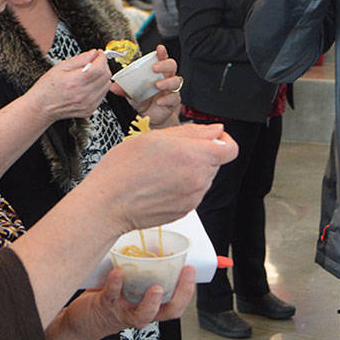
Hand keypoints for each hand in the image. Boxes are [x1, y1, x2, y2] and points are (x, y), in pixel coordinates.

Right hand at [30, 50, 110, 120]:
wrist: (42, 107)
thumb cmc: (47, 88)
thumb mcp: (60, 67)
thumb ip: (80, 59)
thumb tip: (94, 53)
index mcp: (75, 82)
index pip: (99, 67)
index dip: (102, 58)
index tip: (99, 53)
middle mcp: (84, 94)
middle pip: (106, 76)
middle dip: (103, 65)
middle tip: (95, 62)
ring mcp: (88, 103)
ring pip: (107, 85)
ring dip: (102, 77)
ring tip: (90, 74)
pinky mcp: (90, 109)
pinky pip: (103, 95)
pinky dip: (99, 87)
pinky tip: (89, 85)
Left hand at [45, 265, 196, 339]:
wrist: (83, 319)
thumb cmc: (109, 299)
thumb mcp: (129, 285)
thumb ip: (140, 271)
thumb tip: (152, 243)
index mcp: (151, 306)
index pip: (177, 303)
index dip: (188, 289)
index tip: (191, 269)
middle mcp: (141, 312)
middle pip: (169, 311)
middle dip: (181, 294)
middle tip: (185, 274)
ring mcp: (124, 312)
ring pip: (143, 315)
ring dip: (151, 302)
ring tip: (156, 288)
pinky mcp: (105, 307)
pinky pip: (112, 297)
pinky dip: (116, 285)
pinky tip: (117, 273)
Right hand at [90, 121, 236, 231]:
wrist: (108, 203)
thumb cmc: (123, 169)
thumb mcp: (154, 137)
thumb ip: (192, 132)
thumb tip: (216, 130)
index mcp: (193, 156)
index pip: (230, 148)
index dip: (222, 140)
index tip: (209, 139)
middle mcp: (198, 179)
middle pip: (215, 161)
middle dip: (200, 154)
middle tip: (171, 153)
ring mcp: (193, 197)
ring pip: (204, 177)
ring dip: (191, 170)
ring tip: (162, 170)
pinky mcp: (186, 210)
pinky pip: (193, 192)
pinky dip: (183, 186)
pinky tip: (161, 184)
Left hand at [113, 44, 181, 126]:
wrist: (149, 118)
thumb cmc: (143, 101)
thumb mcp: (132, 94)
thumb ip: (124, 89)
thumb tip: (113, 86)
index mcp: (157, 73)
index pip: (161, 59)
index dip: (162, 53)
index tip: (159, 48)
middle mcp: (166, 79)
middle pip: (172, 66)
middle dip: (164, 65)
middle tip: (154, 68)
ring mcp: (171, 90)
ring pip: (176, 81)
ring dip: (167, 82)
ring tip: (157, 85)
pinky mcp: (173, 102)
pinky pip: (174, 98)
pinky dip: (167, 99)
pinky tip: (159, 101)